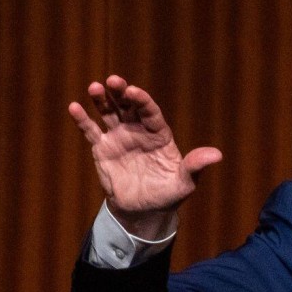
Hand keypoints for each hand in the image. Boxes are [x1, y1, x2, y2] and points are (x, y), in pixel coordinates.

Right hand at [69, 75, 221, 237]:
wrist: (144, 211)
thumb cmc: (168, 194)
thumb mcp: (185, 183)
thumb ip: (195, 166)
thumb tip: (217, 155)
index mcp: (159, 134)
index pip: (150, 112)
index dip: (142, 101)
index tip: (134, 92)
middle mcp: (138, 130)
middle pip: (129, 106)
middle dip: (121, 92)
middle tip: (113, 80)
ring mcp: (119, 137)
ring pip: (109, 113)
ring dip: (101, 100)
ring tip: (95, 87)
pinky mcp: (102, 148)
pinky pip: (91, 131)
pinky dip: (83, 120)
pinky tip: (74, 107)